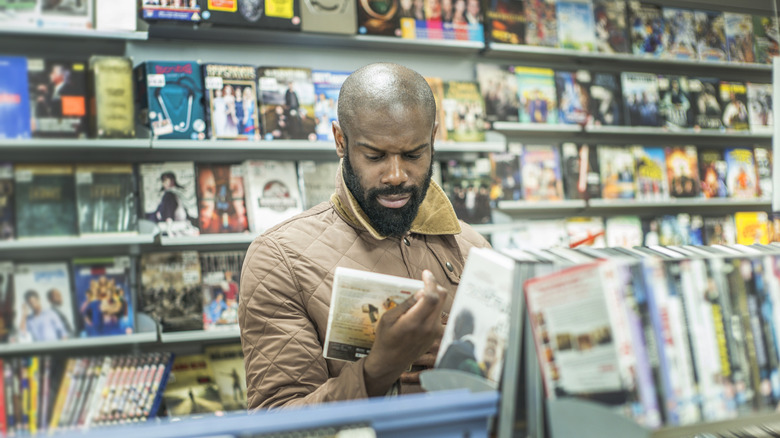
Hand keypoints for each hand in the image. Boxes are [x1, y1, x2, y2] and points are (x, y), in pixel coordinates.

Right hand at [363, 270, 446, 396]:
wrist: (391, 361)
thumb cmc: (385, 338)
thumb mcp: (388, 318)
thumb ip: (406, 304)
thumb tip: (421, 291)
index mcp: (414, 322)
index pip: (431, 297)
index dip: (430, 281)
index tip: (425, 273)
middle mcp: (428, 327)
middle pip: (442, 297)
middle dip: (434, 285)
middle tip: (422, 283)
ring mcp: (435, 332)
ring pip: (442, 305)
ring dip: (433, 296)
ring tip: (419, 298)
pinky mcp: (436, 335)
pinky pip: (438, 314)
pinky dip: (432, 307)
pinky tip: (420, 310)